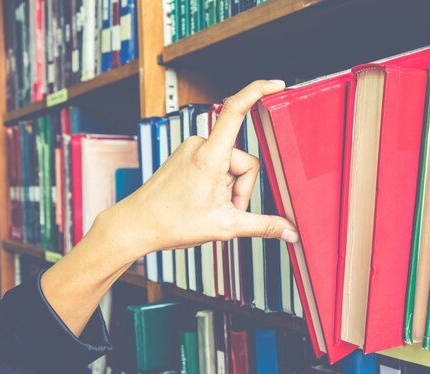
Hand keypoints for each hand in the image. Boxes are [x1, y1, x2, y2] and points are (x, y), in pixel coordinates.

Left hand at [106, 79, 298, 258]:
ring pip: (231, 164)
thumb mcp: (226, 226)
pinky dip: (218, 182)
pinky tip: (204, 198)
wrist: (138, 224)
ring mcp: (192, 148)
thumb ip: (264, 226)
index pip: (237, 110)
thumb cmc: (173, 222)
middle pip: (243, 161)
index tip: (276, 84)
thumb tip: (291, 232)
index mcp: (210, 156)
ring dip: (229, 187)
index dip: (258, 92)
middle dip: (240, 188)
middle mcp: (200, 144)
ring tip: (210, 206)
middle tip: (224, 210)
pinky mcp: (188, 153)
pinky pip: (217, 163)